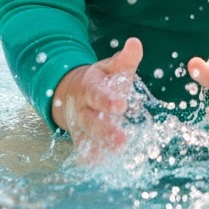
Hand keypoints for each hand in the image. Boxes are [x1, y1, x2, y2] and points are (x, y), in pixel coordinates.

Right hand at [51, 38, 142, 160]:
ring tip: (113, 157)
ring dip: (100, 149)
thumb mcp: (111, 67)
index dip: (108, 100)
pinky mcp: (82, 140)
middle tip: (121, 140)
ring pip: (88, 139)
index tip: (121, 106)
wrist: (72, 92)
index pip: (98, 95)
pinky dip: (92, 159)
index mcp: (91, 88)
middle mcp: (83, 109)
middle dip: (105, 131)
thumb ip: (125, 58)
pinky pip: (85, 152)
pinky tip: (100, 167)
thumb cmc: (101, 80)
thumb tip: (136, 42)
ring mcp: (81, 127)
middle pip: (92, 121)